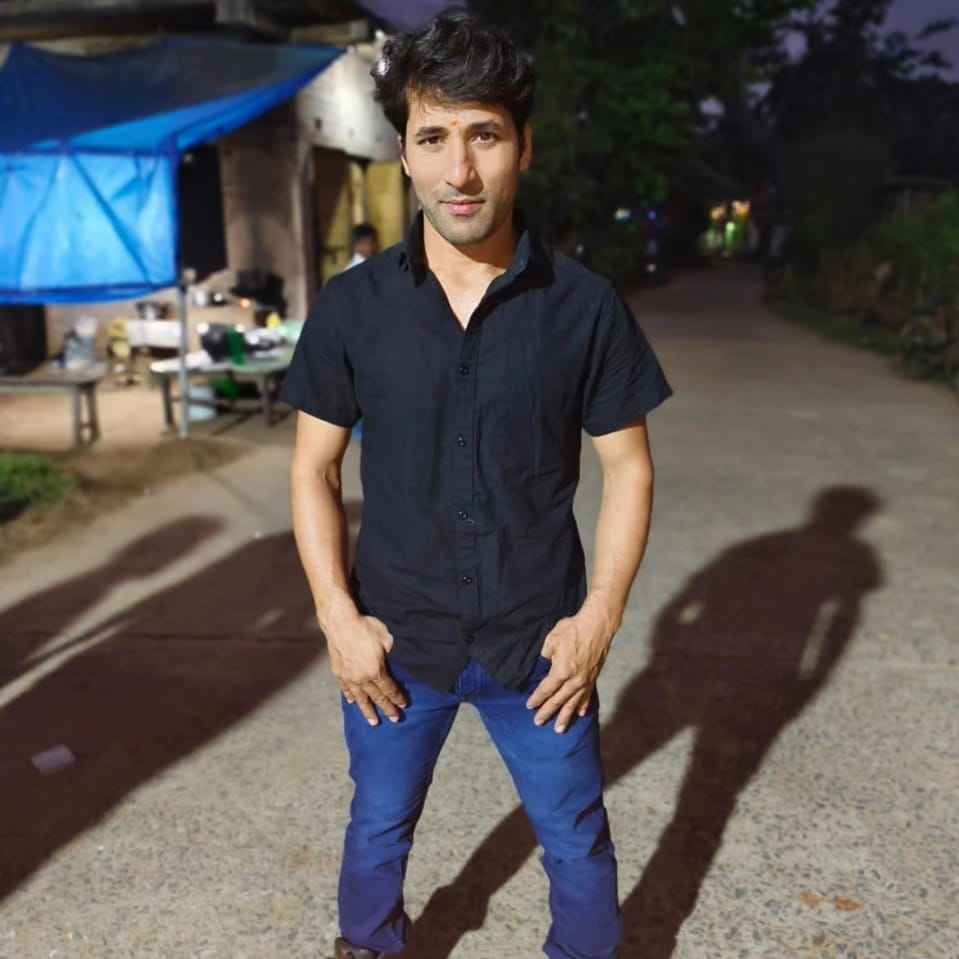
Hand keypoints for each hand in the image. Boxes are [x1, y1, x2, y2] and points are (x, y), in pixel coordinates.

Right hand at [326, 613, 406, 725]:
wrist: (341, 623)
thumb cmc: (365, 627)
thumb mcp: (386, 637)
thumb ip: (391, 651)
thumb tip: (394, 657)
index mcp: (376, 671)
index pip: (389, 689)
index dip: (397, 698)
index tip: (404, 705)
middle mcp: (362, 678)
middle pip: (377, 697)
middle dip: (387, 709)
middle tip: (395, 720)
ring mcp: (349, 677)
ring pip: (360, 698)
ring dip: (367, 711)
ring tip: (373, 722)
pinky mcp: (338, 672)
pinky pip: (346, 689)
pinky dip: (350, 696)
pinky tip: (352, 702)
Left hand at [526, 605, 615, 732]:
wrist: (597, 625)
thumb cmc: (573, 629)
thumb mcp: (552, 639)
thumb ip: (546, 655)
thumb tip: (546, 663)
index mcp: (561, 671)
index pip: (546, 689)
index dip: (537, 698)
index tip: (529, 706)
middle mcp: (574, 680)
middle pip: (558, 700)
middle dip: (547, 712)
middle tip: (538, 722)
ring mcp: (585, 680)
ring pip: (573, 703)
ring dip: (565, 716)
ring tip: (559, 729)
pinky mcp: (593, 677)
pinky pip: (587, 696)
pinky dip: (583, 705)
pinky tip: (580, 714)